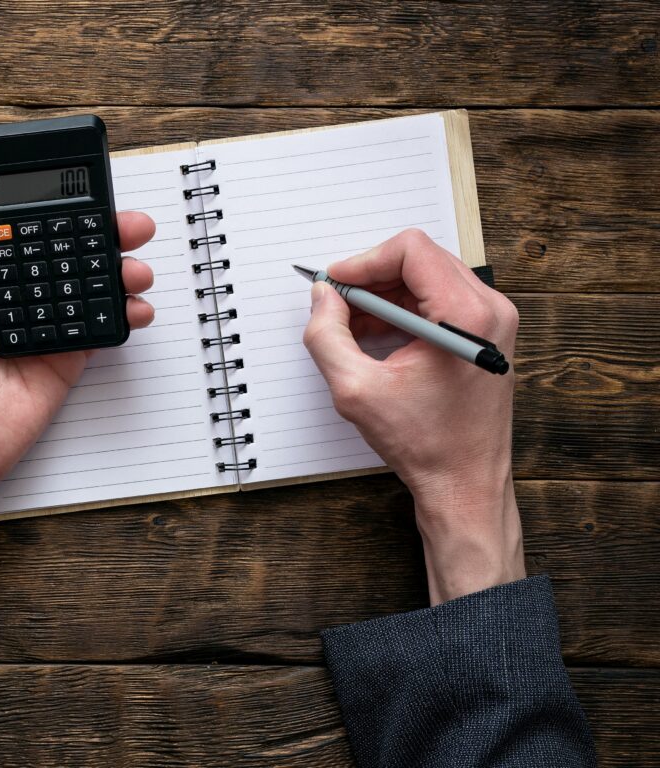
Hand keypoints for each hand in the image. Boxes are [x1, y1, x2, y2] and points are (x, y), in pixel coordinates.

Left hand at [0, 193, 154, 601]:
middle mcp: (18, 296)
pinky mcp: (66, 356)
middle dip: (103, 236)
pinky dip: (123, 315)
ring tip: (136, 269)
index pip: (24, 233)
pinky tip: (135, 308)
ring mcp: (45, 325)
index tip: (82, 194)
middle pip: (66, 254)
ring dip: (119, 273)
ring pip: (89, 287)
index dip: (53, 212)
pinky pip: (99, 329)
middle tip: (131, 226)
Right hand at [303, 229, 523, 603]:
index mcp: (466, 315)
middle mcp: (490, 309)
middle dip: (371, 277)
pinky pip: (439, 300)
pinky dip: (403, 309)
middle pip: (420, 259)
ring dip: (384, 294)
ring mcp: (494, 321)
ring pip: (428, 277)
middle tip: (336, 303)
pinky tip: (375, 336)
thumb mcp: (355, 389)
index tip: (334, 284)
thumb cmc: (424, 444)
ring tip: (351, 325)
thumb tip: (322, 297)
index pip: (411, 250)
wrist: (464, 483)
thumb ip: (327, 335)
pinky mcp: (486, 335)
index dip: (364, 260)